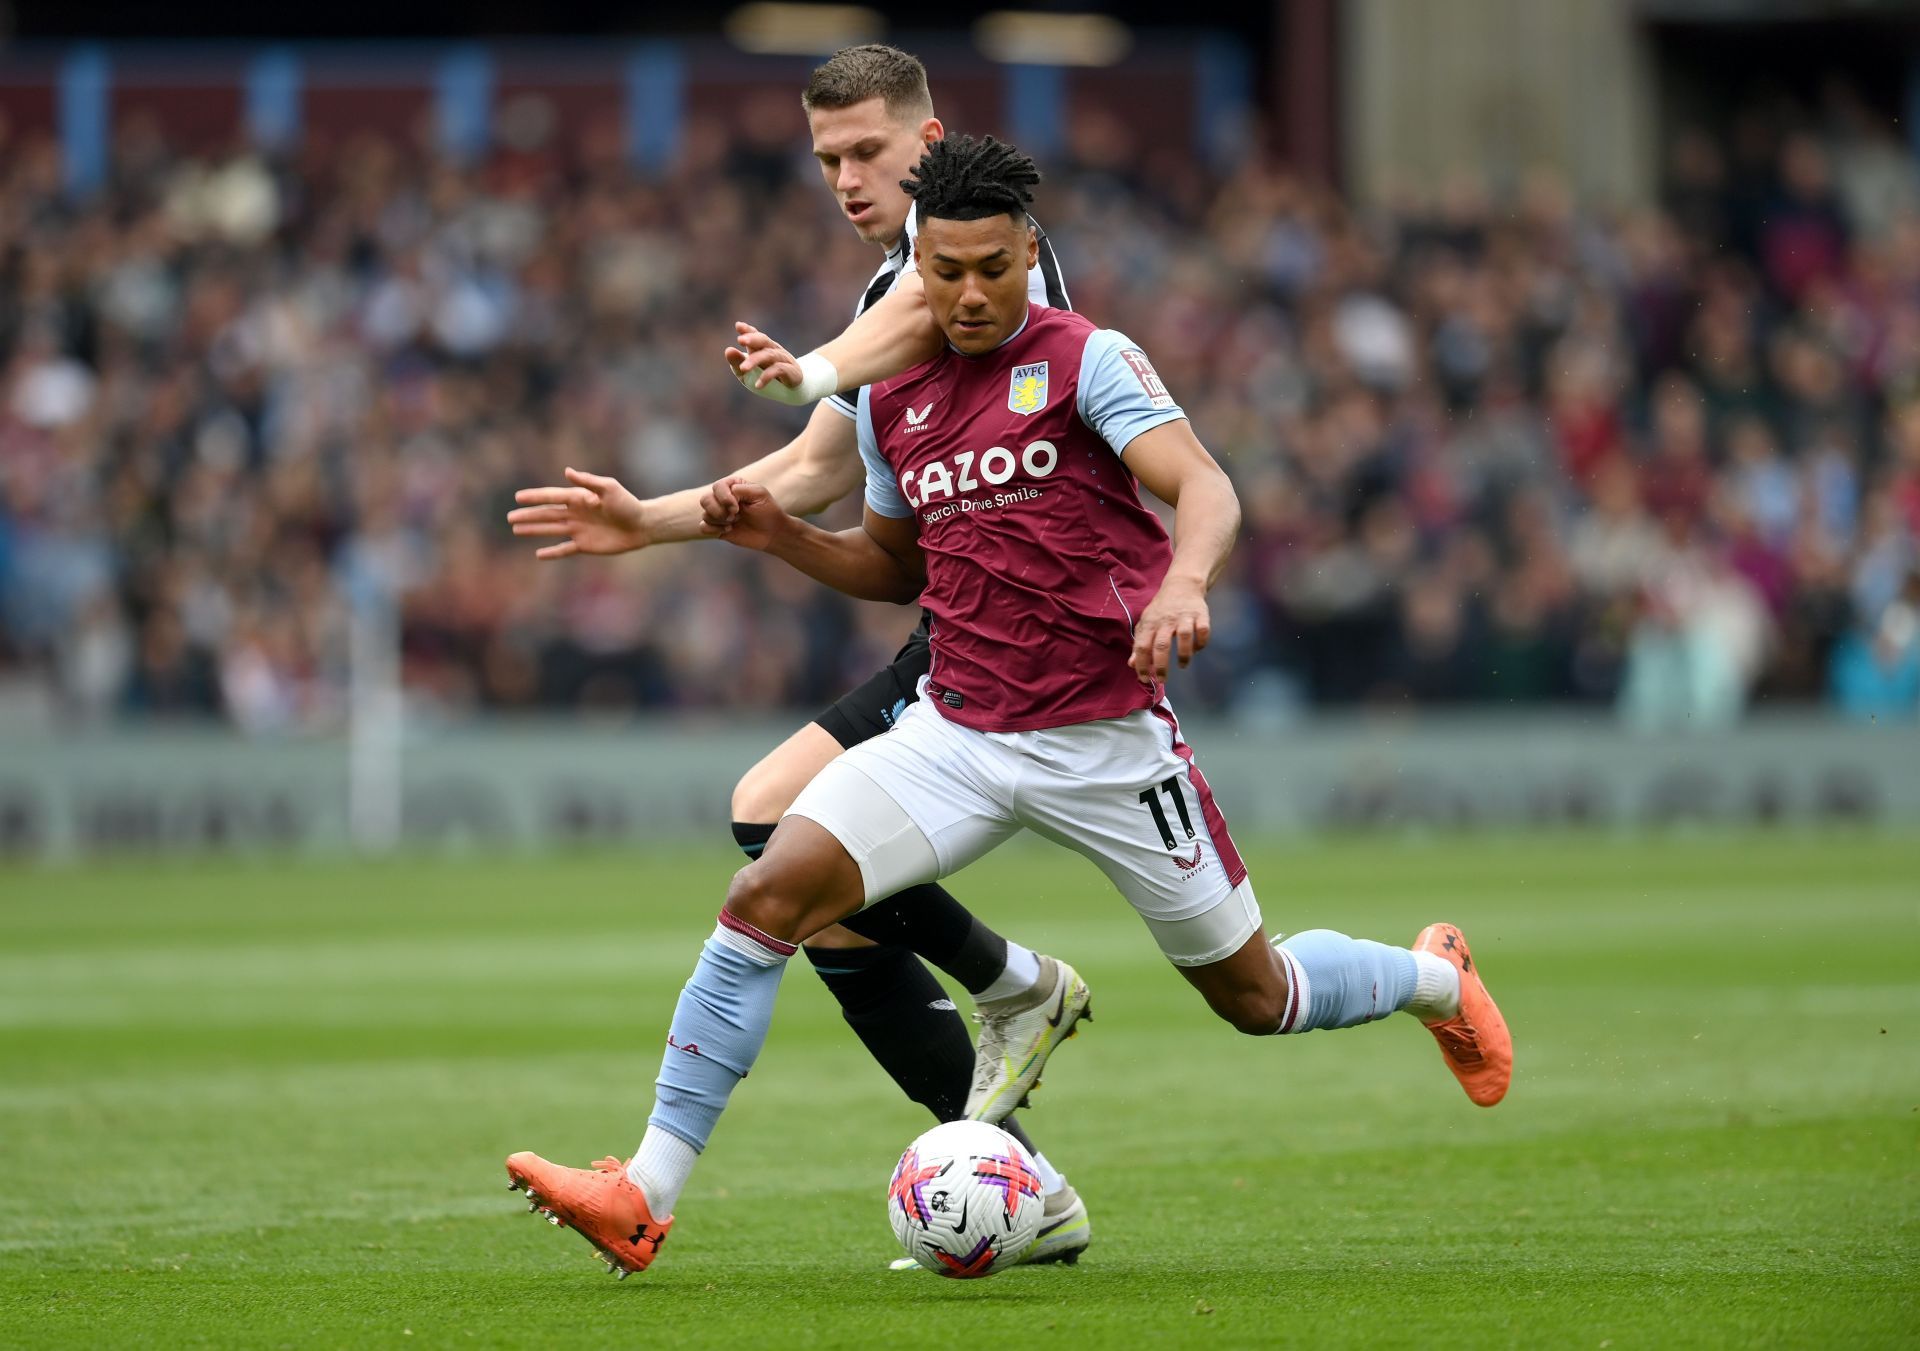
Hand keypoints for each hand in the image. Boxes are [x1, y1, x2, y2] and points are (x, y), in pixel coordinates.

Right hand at [507, 467, 649, 558]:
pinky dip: (552, 552)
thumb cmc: (628, 504)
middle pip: (547, 515)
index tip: (517, 498)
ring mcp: (579, 530)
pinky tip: (539, 554)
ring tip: (516, 529)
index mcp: (579, 499)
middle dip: (529, 516)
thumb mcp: (609, 488)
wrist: (642, 525)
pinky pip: (565, 549)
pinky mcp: (585, 545)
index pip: (552, 497)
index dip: (535, 498)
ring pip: (551, 530)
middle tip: (509, 517)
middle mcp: (575, 514)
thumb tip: (566, 472)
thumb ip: (588, 482)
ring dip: (534, 530)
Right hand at [699, 475, 791, 551]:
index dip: (724, 498)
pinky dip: (714, 530)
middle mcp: (722, 498)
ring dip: (720, 521)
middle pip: (705, 500)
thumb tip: (725, 498)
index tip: (737, 508)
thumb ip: (740, 490)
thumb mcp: (759, 494)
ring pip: (705, 514)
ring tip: (734, 522)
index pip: (717, 487)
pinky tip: (728, 530)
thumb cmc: (767, 511)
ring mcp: (718, 513)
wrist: (772, 532)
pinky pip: (703, 527)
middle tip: (735, 516)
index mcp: (731, 485)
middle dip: (719, 511)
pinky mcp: (717, 527)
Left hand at [726, 322, 803, 393]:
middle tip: (740, 340)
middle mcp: (774, 350)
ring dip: (755, 360)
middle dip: (753, 338)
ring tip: (743, 368)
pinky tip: (757, 385)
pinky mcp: (792, 371)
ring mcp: (784, 360)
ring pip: (770, 355)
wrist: (793, 392)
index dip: (748, 330)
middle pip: (764, 340)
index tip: (738, 326)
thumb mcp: (748, 375)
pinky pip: (779, 370)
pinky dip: (767, 376)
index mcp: (763, 348)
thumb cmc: (768, 380)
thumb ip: (737, 364)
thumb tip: (728, 350)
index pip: (756, 336)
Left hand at [1129, 578, 1211, 684]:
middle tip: (1162, 680)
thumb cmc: (1161, 609)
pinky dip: (1201, 643)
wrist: (1182, 585)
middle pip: (1162, 645)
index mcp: (1150, 623)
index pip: (1142, 646)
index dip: (1142, 664)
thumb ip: (1140, 644)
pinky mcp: (1201, 615)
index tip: (1144, 679)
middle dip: (1161, 666)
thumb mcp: (1147, 623)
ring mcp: (1184, 617)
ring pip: (1184, 638)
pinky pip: (1203, 631)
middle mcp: (1166, 620)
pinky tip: (1197, 650)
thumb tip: (1132, 664)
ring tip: (1182, 665)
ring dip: (1183, 655)